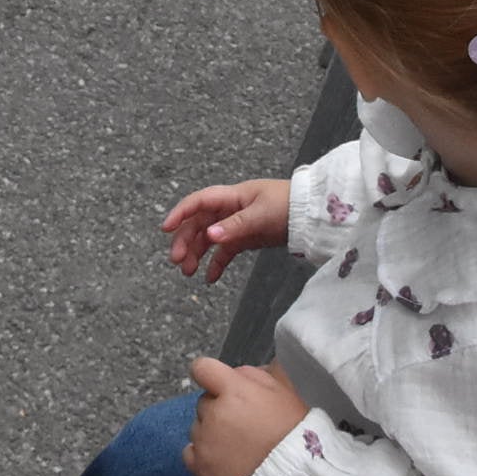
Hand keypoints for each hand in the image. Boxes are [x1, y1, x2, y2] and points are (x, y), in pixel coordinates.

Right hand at [162, 177, 289, 284]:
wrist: (311, 213)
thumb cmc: (288, 205)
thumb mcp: (261, 215)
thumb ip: (235, 226)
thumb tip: (210, 235)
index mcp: (231, 197)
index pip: (199, 202)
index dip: (180, 213)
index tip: (165, 229)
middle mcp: (230, 209)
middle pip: (199, 223)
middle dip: (185, 241)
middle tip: (177, 261)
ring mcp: (236, 224)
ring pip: (208, 239)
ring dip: (196, 254)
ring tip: (188, 272)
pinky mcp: (245, 238)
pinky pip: (224, 252)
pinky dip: (216, 264)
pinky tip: (210, 278)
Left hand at [182, 358, 309, 475]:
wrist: (293, 474)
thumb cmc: (291, 430)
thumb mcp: (281, 390)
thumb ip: (251, 375)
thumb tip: (233, 375)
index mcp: (234, 391)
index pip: (202, 369)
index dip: (210, 375)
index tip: (218, 385)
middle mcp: (214, 413)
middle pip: (204, 402)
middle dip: (218, 408)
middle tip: (241, 423)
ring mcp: (205, 440)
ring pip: (197, 427)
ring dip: (211, 432)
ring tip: (236, 445)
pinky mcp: (200, 466)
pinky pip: (189, 452)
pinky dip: (202, 454)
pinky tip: (222, 457)